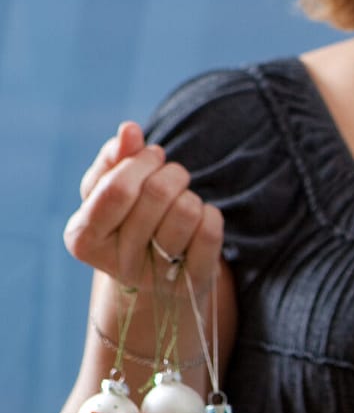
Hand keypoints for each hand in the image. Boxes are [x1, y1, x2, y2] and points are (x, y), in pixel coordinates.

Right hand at [63, 122, 223, 292]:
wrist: (155, 273)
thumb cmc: (128, 220)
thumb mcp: (111, 189)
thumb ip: (116, 158)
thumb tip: (129, 130)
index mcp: (83, 237)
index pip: (117, 189)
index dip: (141, 162)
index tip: (154, 154)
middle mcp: (116, 263)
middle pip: (156, 195)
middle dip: (171, 173)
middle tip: (172, 174)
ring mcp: (155, 278)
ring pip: (187, 211)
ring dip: (190, 194)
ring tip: (182, 200)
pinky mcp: (192, 283)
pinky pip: (210, 232)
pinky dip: (211, 214)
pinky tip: (199, 220)